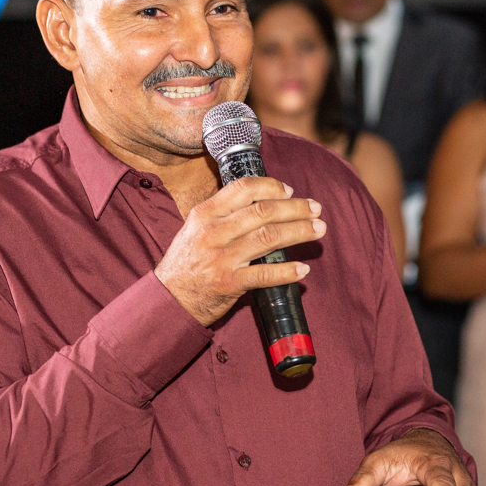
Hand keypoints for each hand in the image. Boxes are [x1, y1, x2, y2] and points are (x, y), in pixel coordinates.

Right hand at [154, 177, 324, 326]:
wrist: (168, 299)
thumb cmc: (186, 263)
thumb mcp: (195, 229)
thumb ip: (222, 214)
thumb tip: (262, 202)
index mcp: (204, 214)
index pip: (243, 188)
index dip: (271, 186)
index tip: (289, 190)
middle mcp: (213, 232)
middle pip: (263, 211)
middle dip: (295, 208)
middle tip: (315, 208)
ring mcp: (221, 258)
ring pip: (269, 237)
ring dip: (299, 232)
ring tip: (318, 230)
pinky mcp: (229, 283)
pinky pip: (265, 274)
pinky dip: (287, 272)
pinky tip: (302, 269)